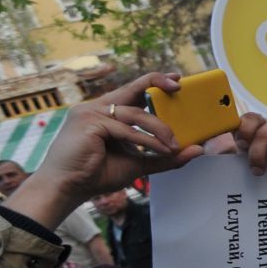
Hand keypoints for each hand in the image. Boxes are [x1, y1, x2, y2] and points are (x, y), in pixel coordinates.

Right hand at [3, 72, 195, 228]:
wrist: (69, 187)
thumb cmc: (98, 173)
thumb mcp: (140, 163)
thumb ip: (166, 156)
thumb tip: (197, 150)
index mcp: (107, 113)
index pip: (132, 92)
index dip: (153, 83)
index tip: (175, 80)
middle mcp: (97, 107)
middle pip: (131, 89)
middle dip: (156, 83)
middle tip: (179, 87)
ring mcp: (90, 112)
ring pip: (134, 113)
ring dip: (158, 129)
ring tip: (174, 145)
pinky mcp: (88, 122)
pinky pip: (125, 128)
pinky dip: (145, 140)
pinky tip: (160, 148)